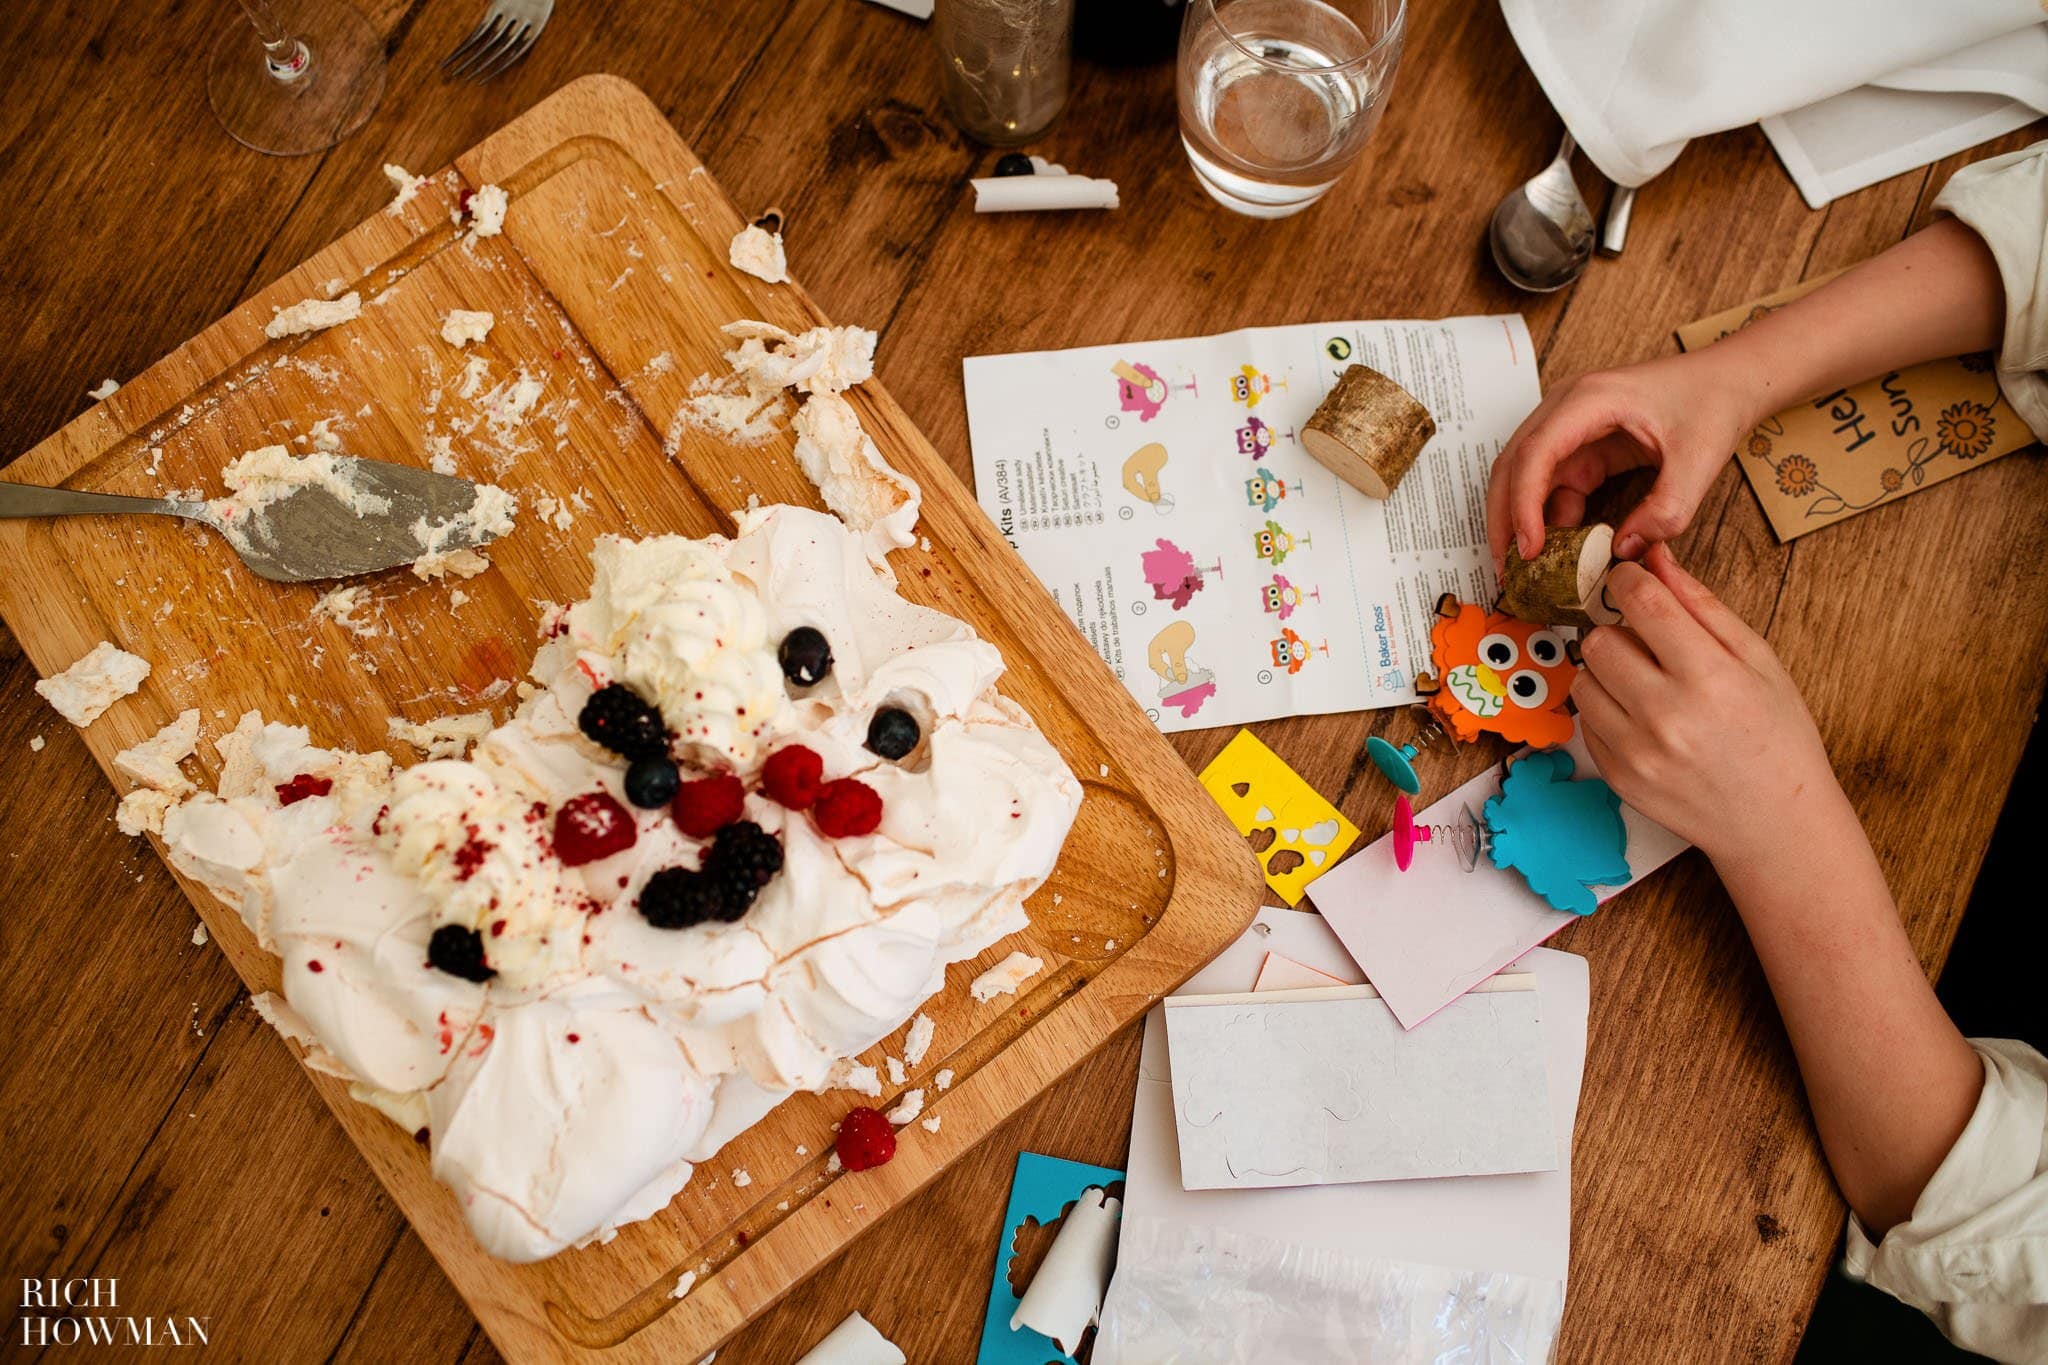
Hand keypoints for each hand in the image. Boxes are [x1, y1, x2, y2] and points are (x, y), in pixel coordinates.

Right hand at [1486, 351, 1754, 570]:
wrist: (1728, 379)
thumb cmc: (1712, 401)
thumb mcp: (1699, 461)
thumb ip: (1666, 511)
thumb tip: (1622, 551)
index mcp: (1589, 400)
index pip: (1535, 454)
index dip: (1523, 504)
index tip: (1528, 549)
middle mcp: (1566, 408)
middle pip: (1513, 465)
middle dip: (1505, 518)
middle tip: (1507, 568)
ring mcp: (1569, 427)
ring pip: (1524, 477)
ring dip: (1521, 520)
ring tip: (1526, 566)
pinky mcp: (1581, 446)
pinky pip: (1552, 485)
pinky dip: (1549, 517)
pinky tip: (1558, 548)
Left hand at [1570, 545, 1845, 862]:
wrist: (1776, 823)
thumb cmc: (1777, 737)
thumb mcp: (1758, 660)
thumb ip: (1702, 606)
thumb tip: (1656, 558)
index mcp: (1708, 677)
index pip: (1640, 602)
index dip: (1628, 579)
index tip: (1630, 579)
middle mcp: (1665, 714)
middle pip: (1599, 640)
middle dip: (1619, 631)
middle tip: (1649, 644)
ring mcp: (1635, 751)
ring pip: (1583, 680)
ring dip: (1607, 672)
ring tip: (1648, 684)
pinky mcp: (1616, 777)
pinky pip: (1586, 722)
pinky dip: (1607, 710)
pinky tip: (1644, 719)